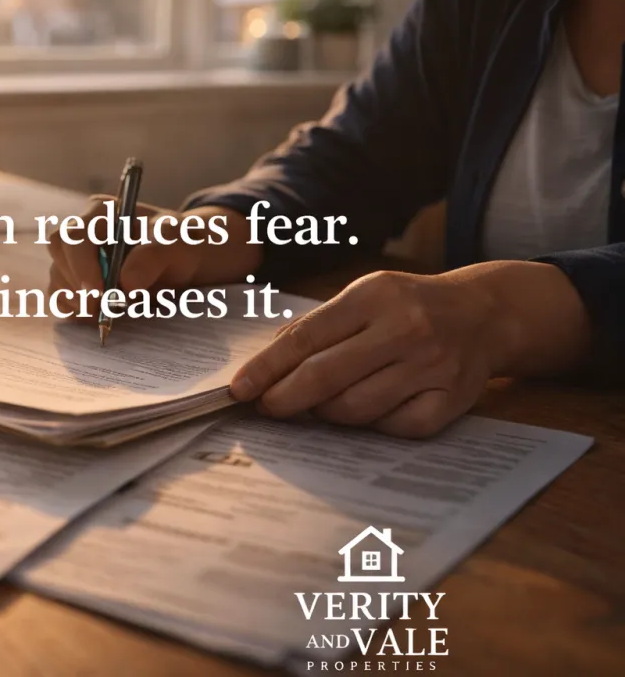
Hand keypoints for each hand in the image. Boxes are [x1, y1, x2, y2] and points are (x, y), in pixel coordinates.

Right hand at [46, 197, 261, 316]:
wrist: (181, 261)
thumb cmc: (178, 243)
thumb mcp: (177, 241)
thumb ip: (153, 255)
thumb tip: (125, 283)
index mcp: (102, 212)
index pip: (76, 234)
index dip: (81, 265)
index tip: (98, 293)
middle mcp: (83, 231)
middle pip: (58, 254)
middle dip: (76, 284)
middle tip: (101, 307)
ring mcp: (75, 257)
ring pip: (57, 278)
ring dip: (77, 300)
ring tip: (106, 311)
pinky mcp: (75, 281)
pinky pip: (61, 297)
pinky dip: (75, 310)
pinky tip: (97, 314)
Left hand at [229, 262, 591, 437]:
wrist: (485, 314)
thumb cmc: (408, 306)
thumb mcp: (363, 296)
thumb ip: (316, 326)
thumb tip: (264, 364)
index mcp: (374, 297)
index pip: (305, 338)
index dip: (266, 368)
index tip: (239, 390)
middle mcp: (405, 329)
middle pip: (325, 377)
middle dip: (284, 399)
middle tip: (266, 409)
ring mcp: (430, 367)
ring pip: (354, 408)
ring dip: (325, 413)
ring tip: (321, 403)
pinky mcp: (450, 401)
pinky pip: (391, 427)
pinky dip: (370, 425)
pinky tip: (369, 408)